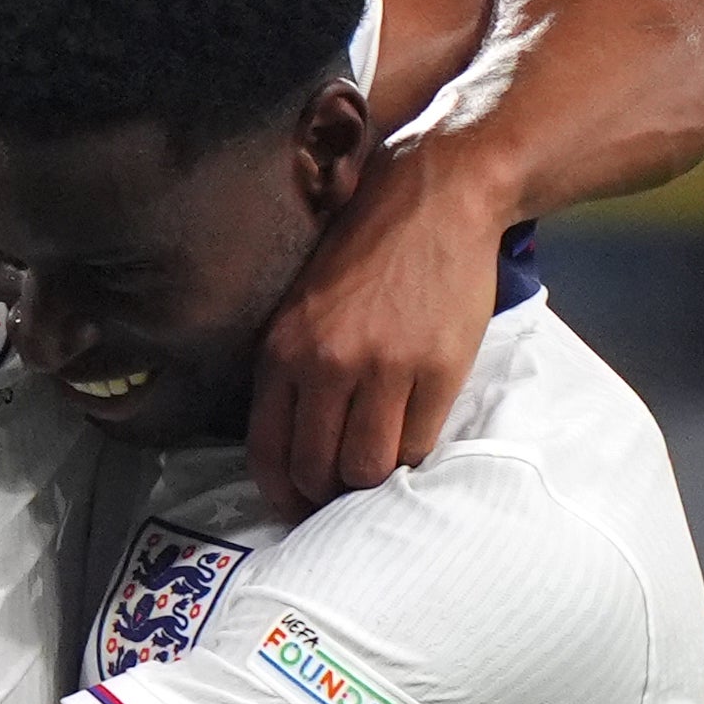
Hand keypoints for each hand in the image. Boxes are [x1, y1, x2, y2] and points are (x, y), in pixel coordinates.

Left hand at [247, 135, 508, 520]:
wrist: (434, 197)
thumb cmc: (366, 249)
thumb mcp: (302, 303)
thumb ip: (292, 366)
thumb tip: (294, 442)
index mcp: (282, 346)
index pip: (267, 448)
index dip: (281, 491)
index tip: (293, 506)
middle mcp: (325, 361)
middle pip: (317, 468)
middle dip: (326, 494)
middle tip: (340, 495)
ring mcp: (383, 367)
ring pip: (368, 467)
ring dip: (372, 480)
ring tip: (378, 468)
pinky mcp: (436, 369)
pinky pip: (418, 444)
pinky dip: (412, 454)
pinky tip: (411, 437)